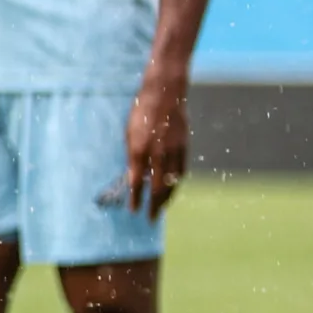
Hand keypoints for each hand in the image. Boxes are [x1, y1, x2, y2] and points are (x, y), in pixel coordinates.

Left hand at [128, 72, 190, 215]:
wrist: (165, 94)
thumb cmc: (141, 112)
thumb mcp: (128, 133)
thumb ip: (132, 156)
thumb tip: (133, 176)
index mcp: (139, 149)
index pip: (137, 181)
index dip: (135, 198)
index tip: (133, 210)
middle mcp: (157, 153)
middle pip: (157, 186)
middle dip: (153, 205)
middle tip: (150, 219)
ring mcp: (173, 150)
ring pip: (172, 181)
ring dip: (167, 197)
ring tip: (161, 209)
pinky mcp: (184, 146)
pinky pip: (181, 170)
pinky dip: (176, 182)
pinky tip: (172, 190)